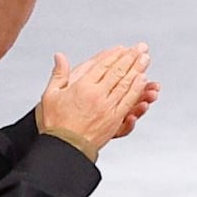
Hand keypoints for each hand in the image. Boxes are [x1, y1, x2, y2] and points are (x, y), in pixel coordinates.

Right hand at [38, 42, 156, 151]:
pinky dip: (137, 89)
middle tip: (141, 48)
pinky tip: (142, 81)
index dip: (115, 55)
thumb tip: (59, 56)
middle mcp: (98, 96)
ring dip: (138, 70)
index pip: (103, 65)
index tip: (123, 48)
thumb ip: (58, 74)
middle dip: (131, 58)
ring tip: (145, 60)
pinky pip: (128, 100)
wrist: (64, 148)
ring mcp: (108, 108)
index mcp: (82, 87)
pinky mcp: (114, 119)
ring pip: (127, 84)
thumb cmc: (55, 123)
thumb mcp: (50, 95)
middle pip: (118, 72)